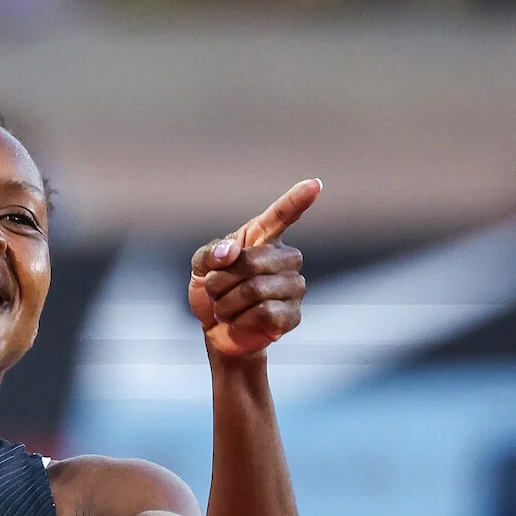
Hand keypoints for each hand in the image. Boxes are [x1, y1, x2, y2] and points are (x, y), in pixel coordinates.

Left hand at [189, 179, 319, 359]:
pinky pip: (264, 313)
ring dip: (227, 303)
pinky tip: (241, 321)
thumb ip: (210, 253)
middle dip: (220, 281)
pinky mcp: (293, 315)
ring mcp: (294, 287)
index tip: (314, 184)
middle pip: (251, 262)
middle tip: (215, 291)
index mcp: (264, 238)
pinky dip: (240, 320)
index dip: (297, 200)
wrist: (218, 330)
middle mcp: (286, 258)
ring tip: (226, 308)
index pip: (282, 215)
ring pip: (255, 290)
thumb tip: (231, 252)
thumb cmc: (213, 292)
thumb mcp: (201, 267)